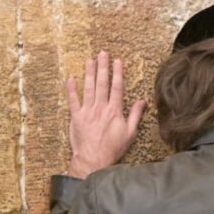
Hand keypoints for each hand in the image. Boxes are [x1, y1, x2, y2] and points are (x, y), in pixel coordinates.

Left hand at [65, 51, 145, 178]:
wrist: (93, 160)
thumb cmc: (113, 149)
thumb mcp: (130, 133)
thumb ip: (135, 115)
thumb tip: (142, 101)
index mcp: (114, 110)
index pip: (117, 87)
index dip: (117, 73)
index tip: (118, 61)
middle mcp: (101, 108)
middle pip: (102, 83)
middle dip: (103, 67)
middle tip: (103, 53)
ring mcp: (87, 111)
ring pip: (88, 88)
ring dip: (89, 73)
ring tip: (90, 60)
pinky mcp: (76, 117)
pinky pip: (73, 100)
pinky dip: (71, 89)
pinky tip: (71, 78)